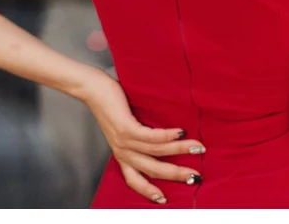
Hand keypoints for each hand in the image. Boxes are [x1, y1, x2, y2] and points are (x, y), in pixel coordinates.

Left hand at [79, 68, 204, 204]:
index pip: (134, 179)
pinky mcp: (125, 127)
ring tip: (197, 148)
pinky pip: (150, 136)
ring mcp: (123, 140)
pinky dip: (167, 136)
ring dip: (179, 151)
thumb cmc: (111, 103)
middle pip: (152, 169)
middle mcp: (122, 151)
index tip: (164, 199)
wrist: (91, 89)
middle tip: (195, 177)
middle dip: (175, 174)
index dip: (148, 191)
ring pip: (156, 151)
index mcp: (122, 154)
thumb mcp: (124, 126)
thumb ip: (140, 135)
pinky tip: (180, 133)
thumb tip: (168, 136)